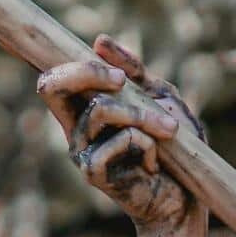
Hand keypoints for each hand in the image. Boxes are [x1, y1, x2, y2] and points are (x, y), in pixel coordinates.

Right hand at [36, 34, 204, 231]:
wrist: (184, 196)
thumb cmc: (173, 144)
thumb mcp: (160, 97)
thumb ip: (135, 71)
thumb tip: (98, 41)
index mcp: (85, 108)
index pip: (54, 77)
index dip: (70, 60)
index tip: (105, 54)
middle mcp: (74, 128)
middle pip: (51, 86)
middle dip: (89, 72)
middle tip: (124, 80)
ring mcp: (80, 151)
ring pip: (100, 109)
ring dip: (143, 115)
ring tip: (168, 131)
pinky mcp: (93, 172)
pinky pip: (120, 139)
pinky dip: (148, 142)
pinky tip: (154, 162)